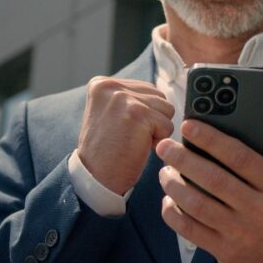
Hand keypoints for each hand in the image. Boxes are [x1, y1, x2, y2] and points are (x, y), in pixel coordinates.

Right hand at [78, 76, 174, 194]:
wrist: (95, 178)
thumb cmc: (109, 150)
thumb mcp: (111, 113)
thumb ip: (130, 98)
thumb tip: (163, 94)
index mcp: (102, 84)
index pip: (147, 89)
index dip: (145, 113)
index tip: (124, 128)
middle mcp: (110, 86)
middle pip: (159, 96)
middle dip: (152, 119)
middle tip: (129, 136)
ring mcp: (123, 98)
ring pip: (166, 109)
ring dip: (157, 129)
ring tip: (133, 140)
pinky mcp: (137, 113)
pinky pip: (167, 125)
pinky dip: (158, 140)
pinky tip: (137, 146)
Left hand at [156, 119, 262, 262]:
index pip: (241, 157)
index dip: (212, 139)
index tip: (189, 126)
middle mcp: (261, 210)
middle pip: (214, 179)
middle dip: (184, 159)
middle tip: (165, 145)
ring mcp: (241, 233)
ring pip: (198, 205)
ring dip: (175, 185)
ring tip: (164, 171)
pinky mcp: (225, 250)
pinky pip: (191, 230)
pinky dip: (174, 214)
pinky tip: (168, 200)